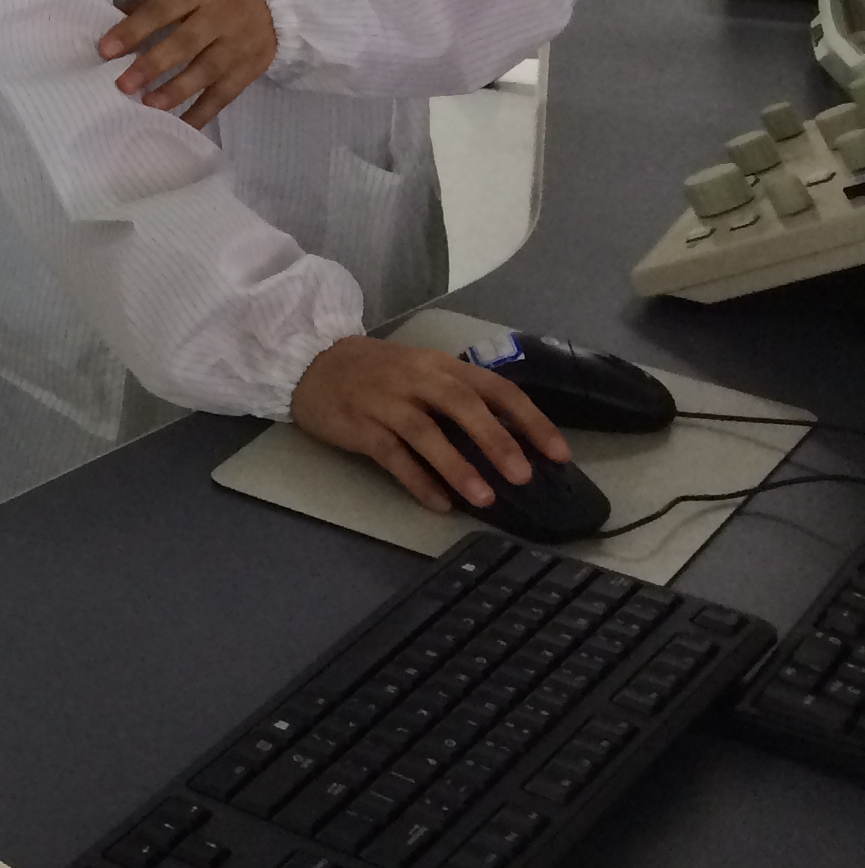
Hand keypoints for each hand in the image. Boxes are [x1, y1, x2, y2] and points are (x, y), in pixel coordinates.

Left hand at [101, 0, 277, 129]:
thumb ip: (151, 3)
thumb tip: (112, 24)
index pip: (162, 9)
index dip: (133, 29)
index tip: (105, 50)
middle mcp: (222, 17)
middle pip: (186, 43)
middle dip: (153, 64)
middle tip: (123, 85)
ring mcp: (239, 45)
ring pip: (207, 70)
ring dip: (176, 90)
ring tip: (149, 106)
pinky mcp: (251, 69)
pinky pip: (225, 94)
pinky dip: (203, 112)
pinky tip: (181, 125)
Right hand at [291, 336, 573, 513]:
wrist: (310, 363)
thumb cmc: (377, 373)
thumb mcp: (421, 372)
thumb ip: (458, 398)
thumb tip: (512, 442)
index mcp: (439, 365)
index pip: (493, 387)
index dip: (528, 419)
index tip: (558, 453)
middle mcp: (414, 378)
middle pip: (461, 405)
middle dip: (495, 440)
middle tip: (523, 475)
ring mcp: (383, 401)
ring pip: (425, 432)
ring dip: (456, 465)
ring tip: (484, 498)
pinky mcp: (358, 425)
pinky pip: (391, 455)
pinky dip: (416, 479)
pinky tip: (437, 503)